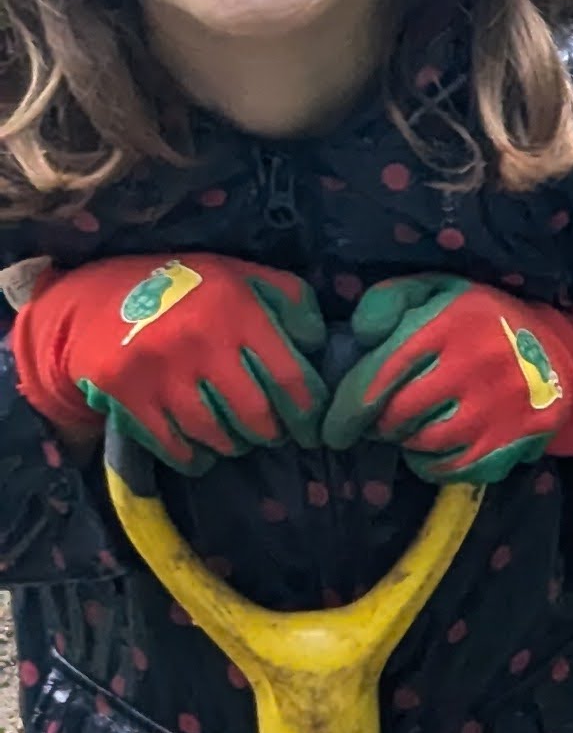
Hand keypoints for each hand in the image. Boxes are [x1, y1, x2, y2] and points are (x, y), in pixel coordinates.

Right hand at [14, 255, 326, 473]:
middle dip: (271, 432)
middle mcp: (200, 340)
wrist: (95, 299)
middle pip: (255, 414)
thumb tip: (318, 344)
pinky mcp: (127, 395)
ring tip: (237, 437)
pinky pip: (174, 446)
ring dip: (234, 444)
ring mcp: (160, 370)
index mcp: (236, 308)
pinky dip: (194, 456)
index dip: (307, 412)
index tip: (312, 428)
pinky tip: (202, 450)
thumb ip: (288, 300)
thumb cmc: (184, 289)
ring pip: (216, 434)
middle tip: (272, 433)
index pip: (289, 377)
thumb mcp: (239, 276)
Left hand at [322, 276, 572, 482]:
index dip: (347, 408)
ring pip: (422, 443)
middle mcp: (475, 364)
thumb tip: (359, 334)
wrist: (562, 356)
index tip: (333, 428)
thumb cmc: (484, 321)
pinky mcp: (512, 440)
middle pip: (397, 415)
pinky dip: (432, 463)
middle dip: (378, 424)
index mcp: (450, 323)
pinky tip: (435, 446)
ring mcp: (497, 407)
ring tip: (410, 428)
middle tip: (379, 421)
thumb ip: (391, 300)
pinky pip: (451, 467)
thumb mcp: (439, 291)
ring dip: (406, 441)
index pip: (380, 375)